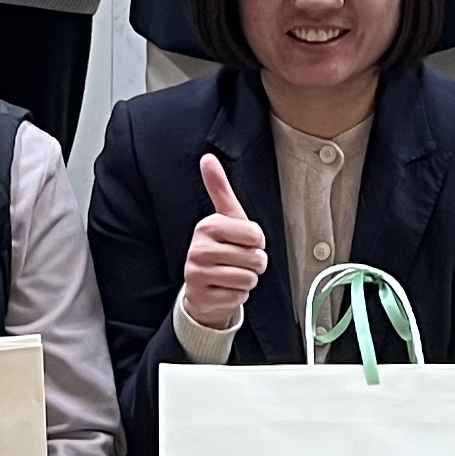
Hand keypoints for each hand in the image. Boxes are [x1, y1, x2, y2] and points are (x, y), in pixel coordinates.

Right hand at [182, 153, 268, 338]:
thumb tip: (207, 158)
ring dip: (247, 280)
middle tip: (240, 261)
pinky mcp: (202, 297)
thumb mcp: (225, 218)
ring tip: (233, 274)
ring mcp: (197, 274)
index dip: (257, 241)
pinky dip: (238, 295)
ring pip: (248, 279)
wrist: (202, 287)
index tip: (244, 242)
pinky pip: (239, 297)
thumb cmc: (221, 249)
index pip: (255, 235)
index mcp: (208, 226)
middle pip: (254, 259)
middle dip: (254, 263)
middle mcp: (198, 249)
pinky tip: (225, 289)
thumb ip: (219, 188)